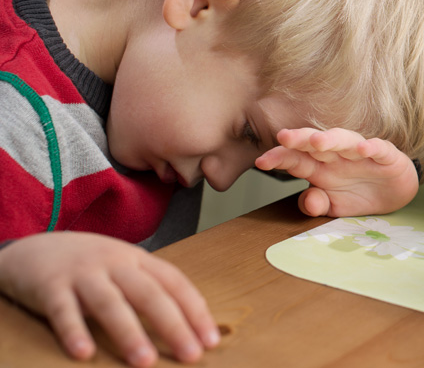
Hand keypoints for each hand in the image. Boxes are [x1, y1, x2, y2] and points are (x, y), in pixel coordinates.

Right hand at [0, 232, 218, 366]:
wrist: (33, 247)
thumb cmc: (89, 266)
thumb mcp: (123, 269)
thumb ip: (150, 290)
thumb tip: (187, 327)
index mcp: (138, 260)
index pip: (174, 283)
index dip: (194, 311)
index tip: (210, 340)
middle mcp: (114, 263)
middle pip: (149, 294)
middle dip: (172, 325)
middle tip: (190, 355)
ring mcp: (82, 273)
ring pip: (110, 302)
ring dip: (129, 332)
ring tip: (145, 362)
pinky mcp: (49, 286)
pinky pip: (62, 311)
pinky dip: (74, 331)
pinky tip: (84, 354)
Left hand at [254, 127, 418, 216]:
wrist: (395, 193)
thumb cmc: (359, 195)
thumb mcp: (334, 207)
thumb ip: (316, 204)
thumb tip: (307, 201)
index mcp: (320, 167)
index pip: (295, 159)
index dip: (279, 157)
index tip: (261, 161)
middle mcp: (337, 156)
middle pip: (315, 143)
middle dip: (300, 139)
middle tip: (284, 137)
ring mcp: (360, 153)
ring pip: (344, 140)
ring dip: (331, 139)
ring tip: (318, 142)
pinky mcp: (386, 155)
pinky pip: (379, 148)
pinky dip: (372, 147)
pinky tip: (364, 149)